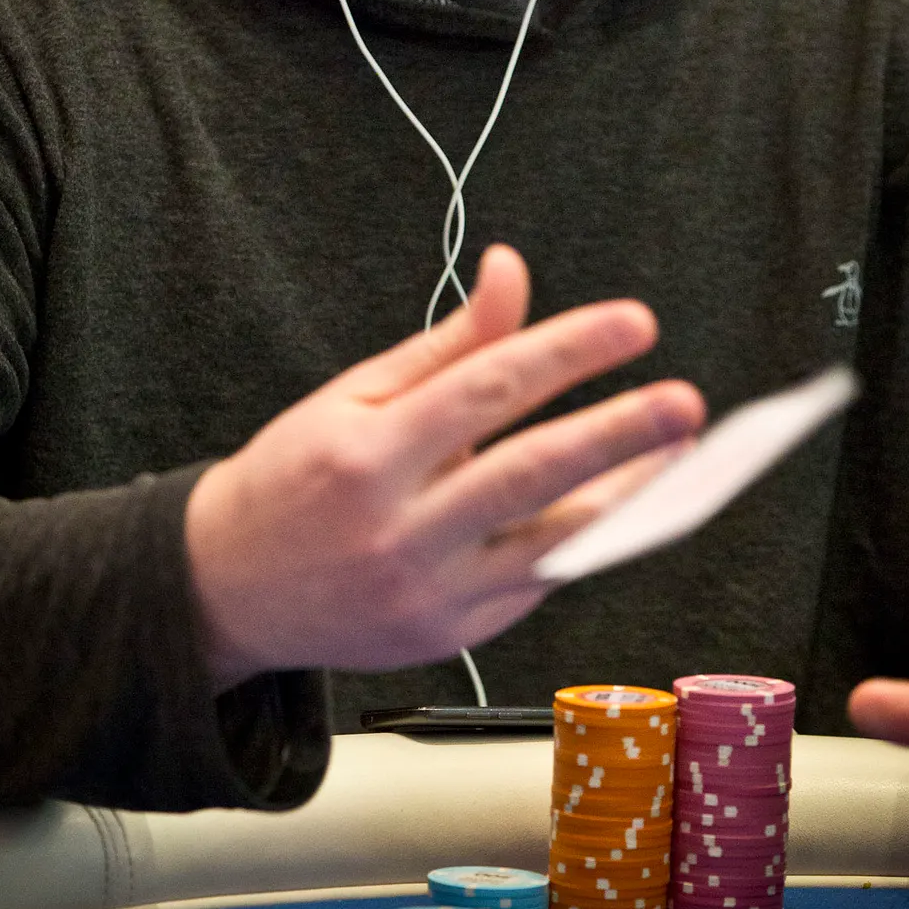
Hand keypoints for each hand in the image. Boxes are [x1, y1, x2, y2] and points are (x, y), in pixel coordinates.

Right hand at [184, 243, 705, 687]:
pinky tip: (622, 504)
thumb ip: (448, 342)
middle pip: (528, 473)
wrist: (226, 589)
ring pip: (548, 540)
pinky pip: (533, 583)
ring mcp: (426, 592)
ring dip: (626, 496)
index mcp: (367, 451)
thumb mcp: (354, 394)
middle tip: (683, 403)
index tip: (633, 324)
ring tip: (678, 454)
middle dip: (618, 435)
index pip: (487, 389)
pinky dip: (581, 541)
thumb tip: (512, 271)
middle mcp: (397, 527)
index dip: (567, 351)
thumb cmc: (296, 477)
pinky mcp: (447, 636)